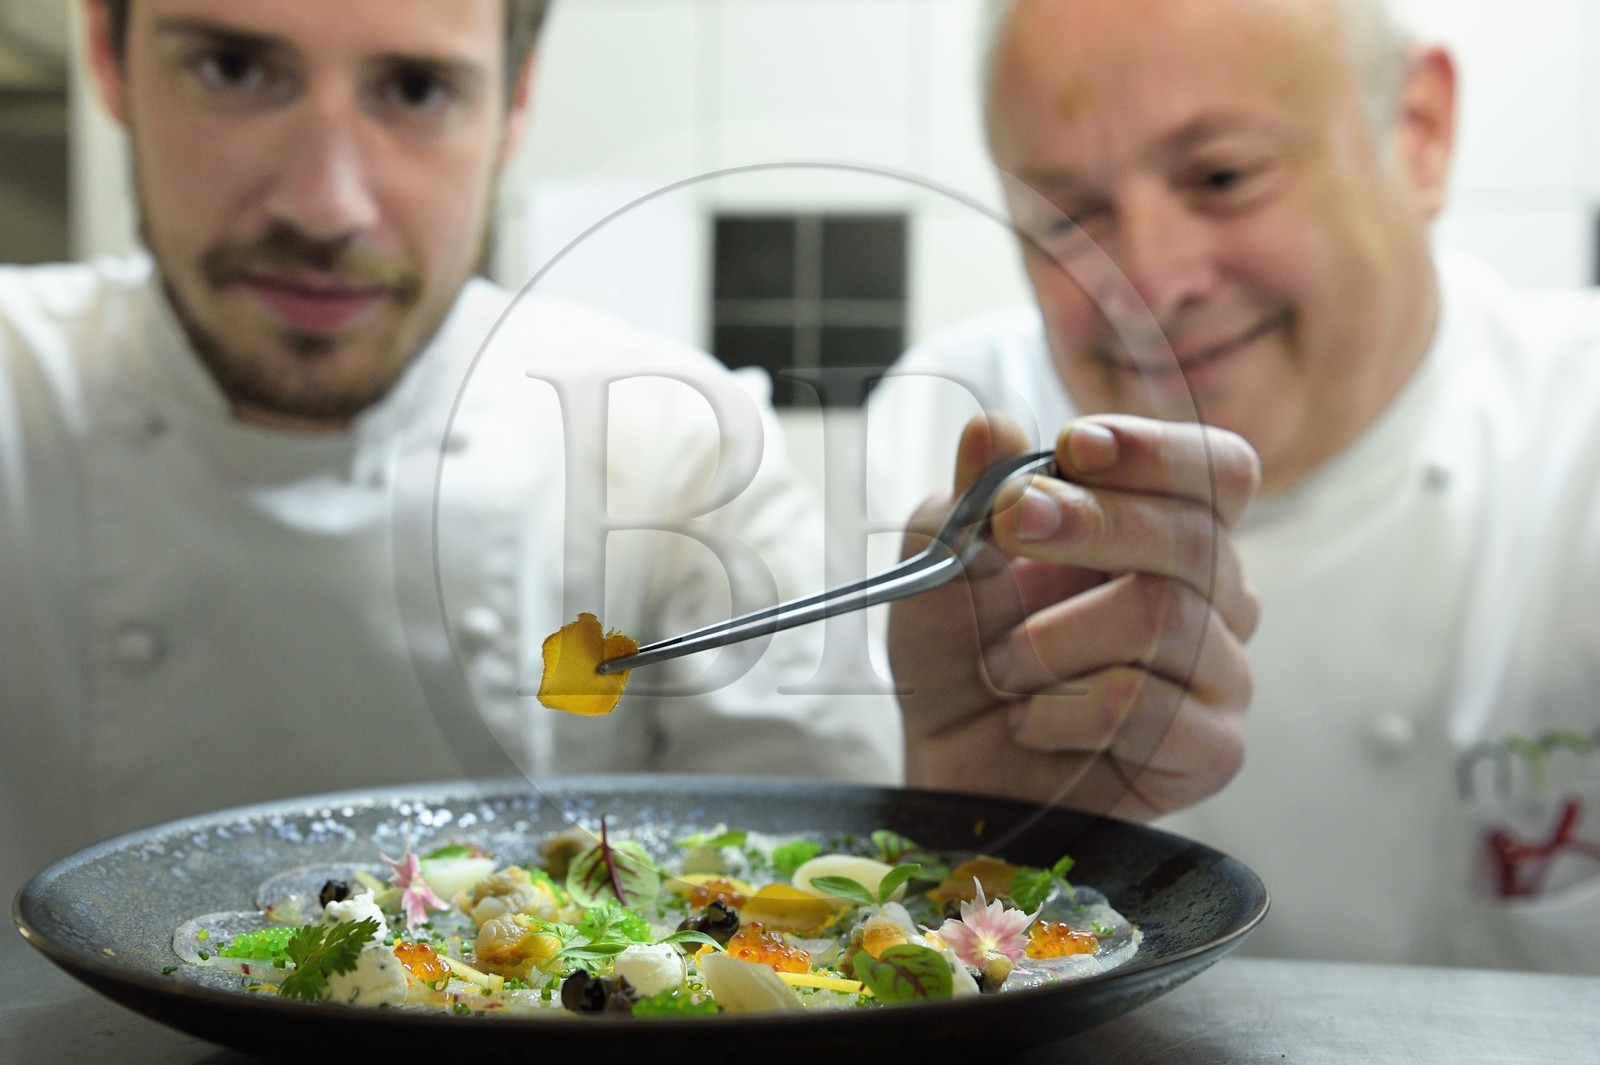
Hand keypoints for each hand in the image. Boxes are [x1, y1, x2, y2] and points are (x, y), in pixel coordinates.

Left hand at [888, 413, 1260, 819]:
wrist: (948, 763)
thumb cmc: (961, 652)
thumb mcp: (942, 562)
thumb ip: (969, 497)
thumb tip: (992, 429)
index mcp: (1168, 530)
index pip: (1217, 468)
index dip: (1155, 452)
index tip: (1075, 447)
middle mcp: (1214, 595)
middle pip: (1195, 536)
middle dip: (1090, 524)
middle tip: (1008, 527)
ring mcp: (1221, 674)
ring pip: (1162, 618)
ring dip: (1049, 639)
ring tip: (1001, 667)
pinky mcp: (1211, 750)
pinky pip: (1144, 705)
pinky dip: (1063, 710)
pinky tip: (1031, 722)